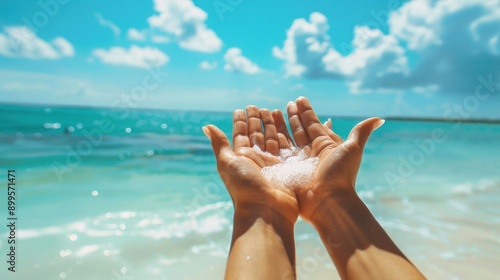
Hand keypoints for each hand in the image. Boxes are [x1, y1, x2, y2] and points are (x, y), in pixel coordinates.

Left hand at [203, 106, 298, 222]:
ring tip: (269, 109)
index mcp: (240, 159)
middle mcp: (255, 161)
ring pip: (270, 139)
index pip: (240, 136)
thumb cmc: (244, 188)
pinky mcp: (286, 168)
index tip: (240, 109)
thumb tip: (205, 126)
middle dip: (255, 121)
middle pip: (255, 136)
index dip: (240, 123)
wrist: (267, 211)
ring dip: (269, 125)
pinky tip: (284, 124)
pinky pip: (285, 147)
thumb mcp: (228, 163)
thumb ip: (220, 144)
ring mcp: (271, 164)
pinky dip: (284, 135)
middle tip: (255, 106)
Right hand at [272, 97, 383, 221]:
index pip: (314, 124)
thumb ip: (361, 132)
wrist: (327, 203)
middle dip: (292, 116)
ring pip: (286, 139)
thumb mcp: (352, 149)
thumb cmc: (341, 175)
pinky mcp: (285, 170)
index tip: (299, 99)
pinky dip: (271, 141)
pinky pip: (276, 152)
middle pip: (300, 130)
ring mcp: (297, 162)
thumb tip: (380, 118)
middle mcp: (311, 153)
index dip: (306, 112)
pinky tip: (265, 131)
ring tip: (271, 112)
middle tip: (286, 104)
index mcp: (325, 146)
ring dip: (279, 125)